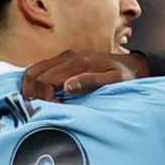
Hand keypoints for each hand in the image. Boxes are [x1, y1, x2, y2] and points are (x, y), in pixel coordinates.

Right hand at [21, 50, 149, 100]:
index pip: (44, 78)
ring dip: (31, 88)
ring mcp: (64, 57)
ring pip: (34, 70)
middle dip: (32, 92)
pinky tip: (44, 97)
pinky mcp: (65, 61)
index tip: (54, 107)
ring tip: (42, 104)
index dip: (43, 96)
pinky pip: (41, 70)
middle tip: (43, 108)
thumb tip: (67, 87)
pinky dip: (36, 83)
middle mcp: (66, 57)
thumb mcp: (114, 81)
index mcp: (77, 62)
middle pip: (33, 73)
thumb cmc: (125, 76)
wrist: (133, 65)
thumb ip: (91, 82)